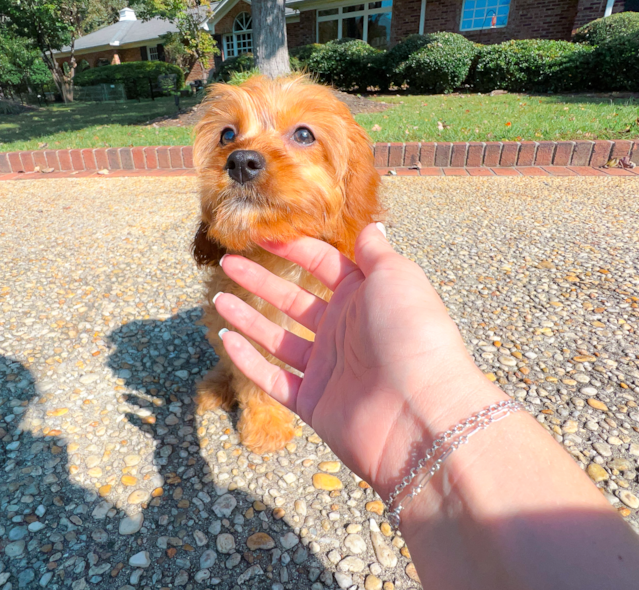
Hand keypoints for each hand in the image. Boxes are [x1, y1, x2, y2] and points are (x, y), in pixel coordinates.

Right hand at [212, 223, 505, 497]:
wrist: (420, 414)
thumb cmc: (414, 335)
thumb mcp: (397, 278)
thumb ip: (375, 253)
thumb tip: (371, 225)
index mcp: (365, 298)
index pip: (322, 265)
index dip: (293, 248)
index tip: (261, 235)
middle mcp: (345, 331)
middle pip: (293, 299)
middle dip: (260, 280)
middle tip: (228, 263)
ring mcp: (327, 368)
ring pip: (277, 338)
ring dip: (248, 318)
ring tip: (218, 298)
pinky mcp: (313, 403)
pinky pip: (273, 378)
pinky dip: (248, 361)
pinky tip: (226, 339)